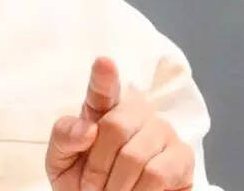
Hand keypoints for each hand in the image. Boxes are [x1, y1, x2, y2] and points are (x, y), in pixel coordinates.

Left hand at [45, 57, 194, 190]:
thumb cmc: (84, 181)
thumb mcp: (61, 161)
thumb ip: (64, 138)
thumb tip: (87, 129)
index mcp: (101, 108)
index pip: (103, 88)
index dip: (104, 76)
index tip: (103, 64)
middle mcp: (135, 112)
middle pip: (115, 126)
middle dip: (98, 166)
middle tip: (92, 186)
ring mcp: (162, 131)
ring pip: (135, 156)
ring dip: (117, 186)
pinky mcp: (183, 155)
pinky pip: (157, 174)